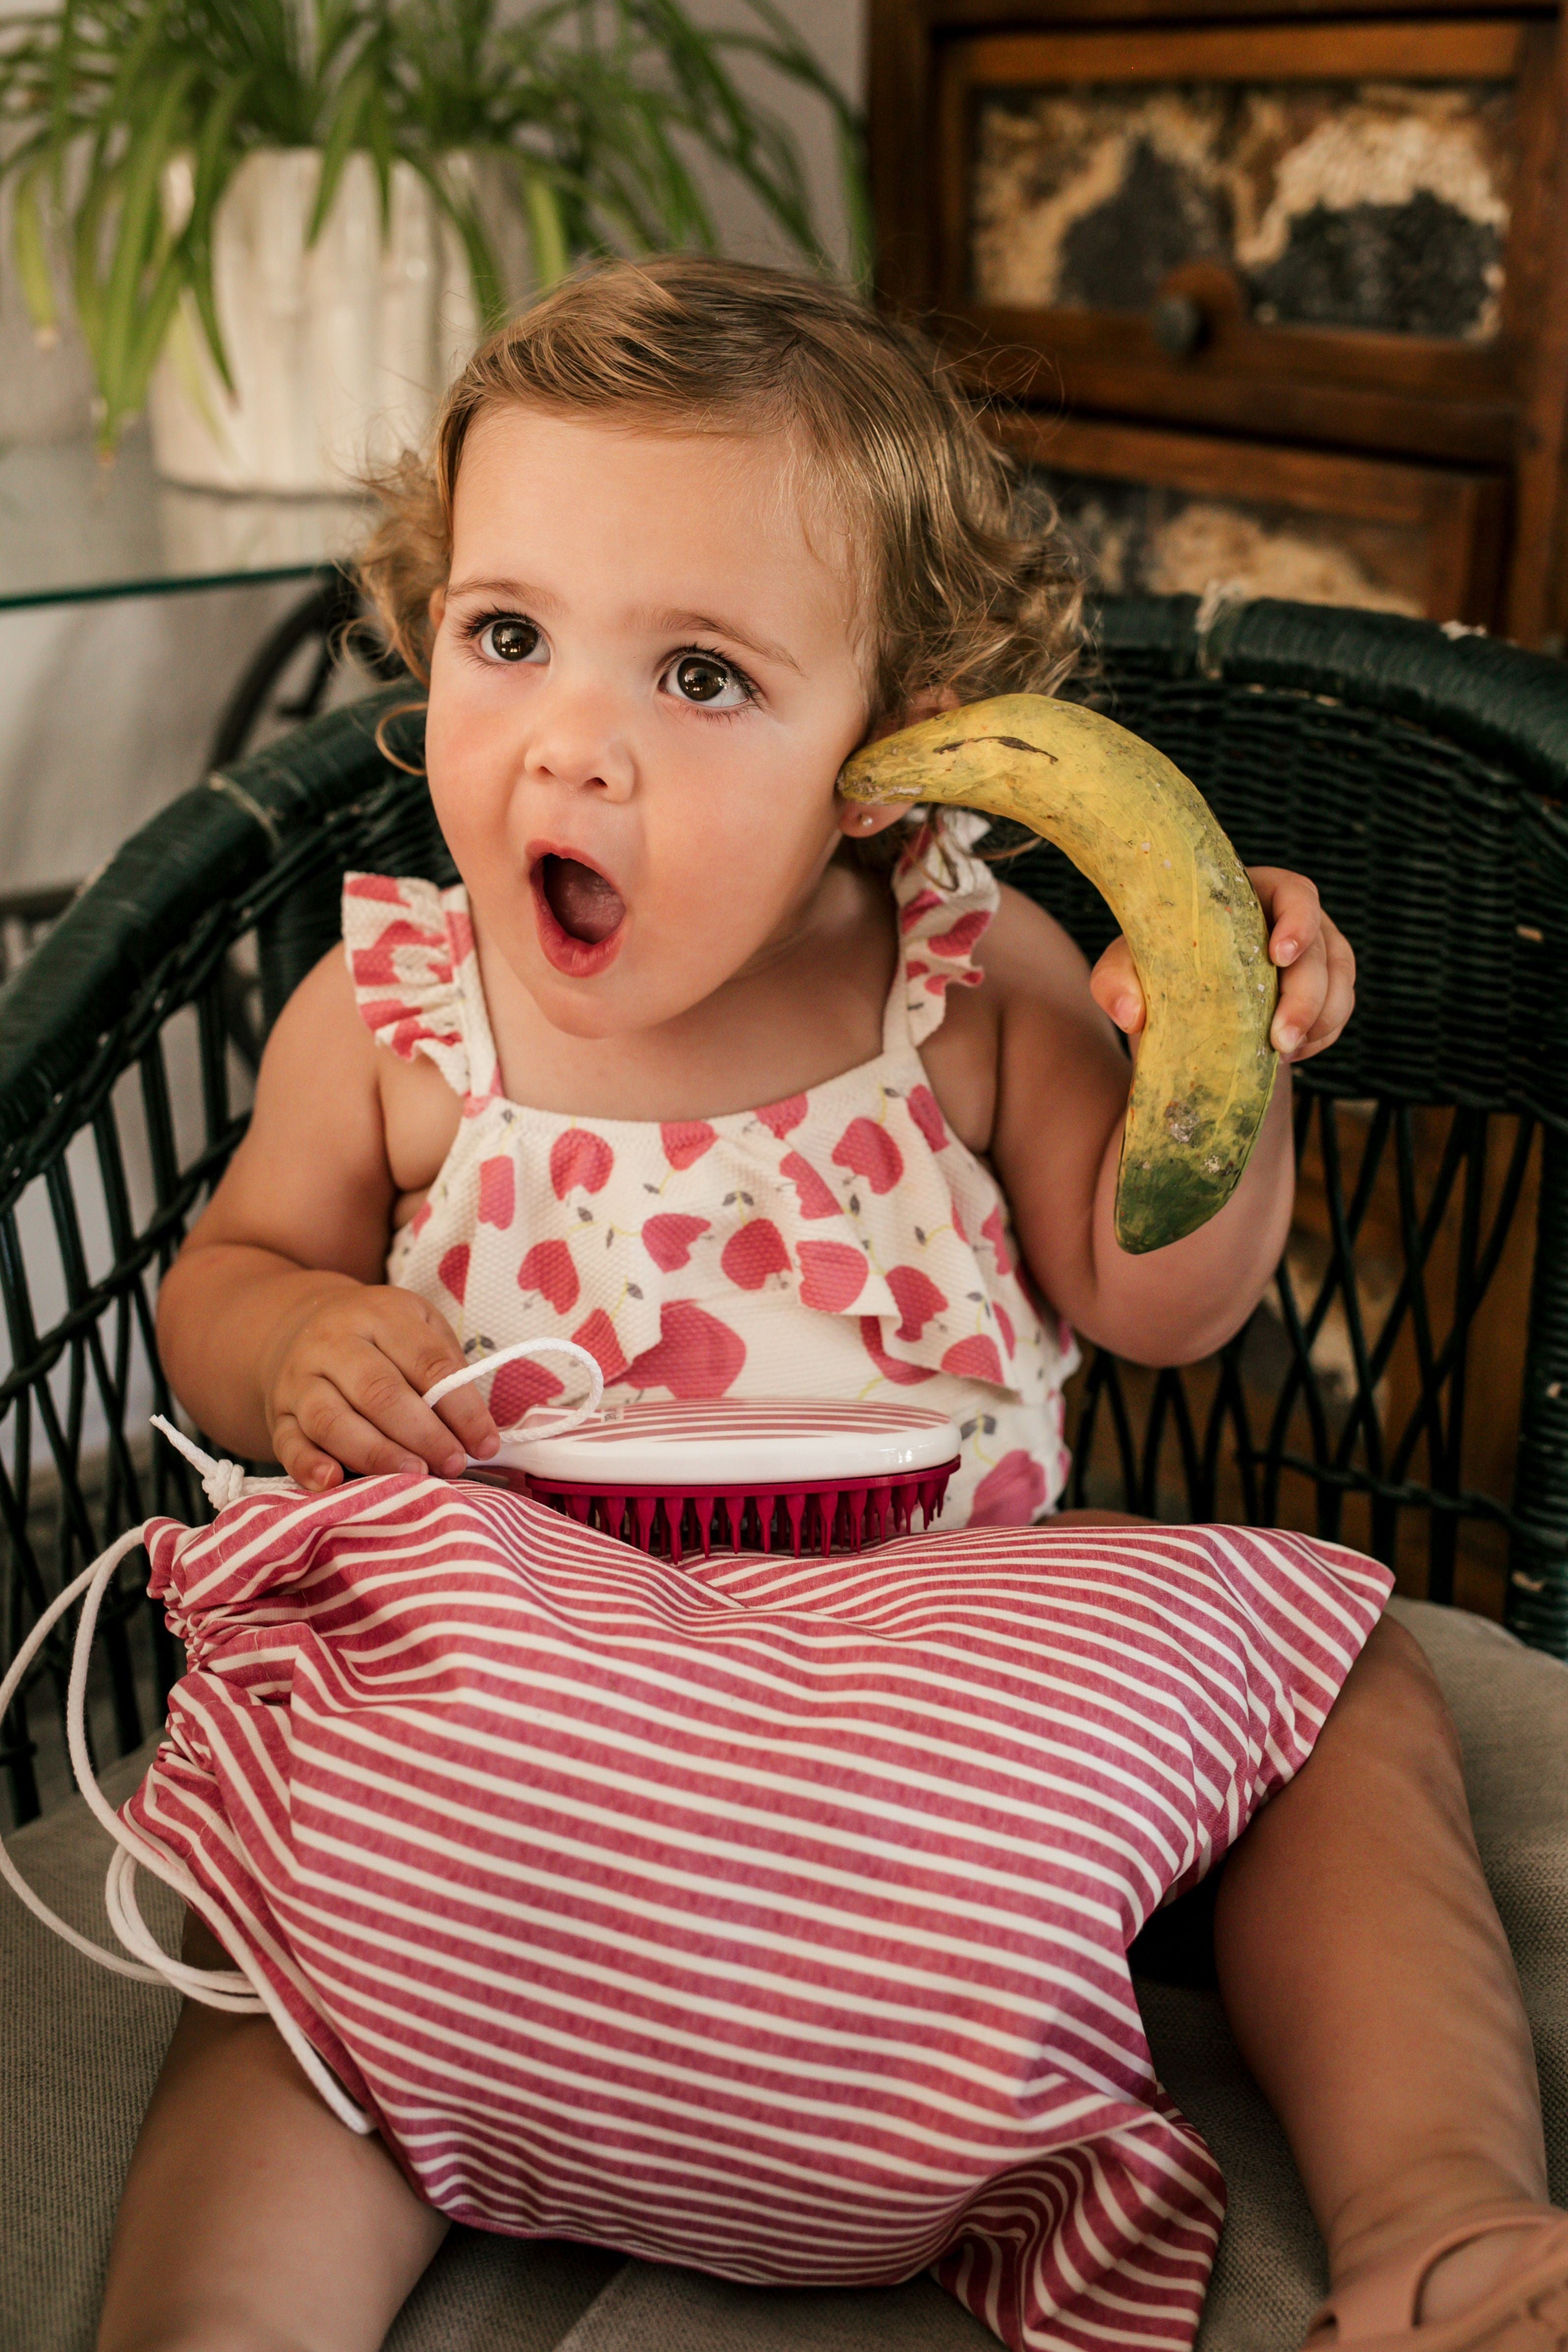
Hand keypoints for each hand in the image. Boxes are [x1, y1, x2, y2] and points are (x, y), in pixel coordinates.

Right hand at [261, 1282, 499, 1489]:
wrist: (300, 1326)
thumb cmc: (381, 1338)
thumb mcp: (420, 1329)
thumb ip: (447, 1373)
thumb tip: (477, 1435)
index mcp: (381, 1315)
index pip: (427, 1364)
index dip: (461, 1408)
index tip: (485, 1444)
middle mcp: (334, 1343)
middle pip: (379, 1392)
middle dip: (422, 1433)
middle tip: (452, 1463)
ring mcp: (300, 1380)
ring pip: (332, 1420)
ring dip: (375, 1453)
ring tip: (413, 1476)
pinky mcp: (278, 1414)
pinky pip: (289, 1443)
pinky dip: (308, 1465)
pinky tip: (333, 1482)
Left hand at [1090, 865, 1354, 1063]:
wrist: (1175, 1000)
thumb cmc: (1153, 968)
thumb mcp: (1125, 970)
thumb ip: (1116, 983)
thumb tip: (1130, 1015)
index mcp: (1251, 894)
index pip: (1295, 892)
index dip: (1298, 921)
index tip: (1279, 956)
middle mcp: (1291, 918)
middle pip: (1321, 949)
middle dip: (1306, 997)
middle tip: (1279, 1040)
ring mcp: (1314, 952)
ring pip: (1340, 983)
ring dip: (1320, 1021)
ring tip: (1282, 1053)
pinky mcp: (1323, 988)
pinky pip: (1337, 1012)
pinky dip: (1321, 1035)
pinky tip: (1289, 1055)